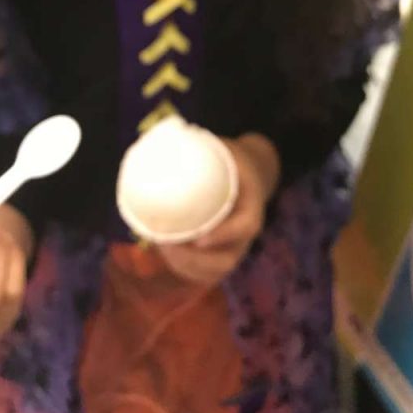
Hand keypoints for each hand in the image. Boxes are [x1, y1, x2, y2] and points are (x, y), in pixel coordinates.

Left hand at [157, 134, 279, 286]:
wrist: (250, 174)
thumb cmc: (234, 160)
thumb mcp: (227, 150)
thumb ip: (204, 148)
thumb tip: (163, 140)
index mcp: (252, 207)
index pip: (245, 227)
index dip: (223, 235)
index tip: (198, 238)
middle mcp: (245, 234)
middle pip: (226, 260)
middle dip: (194, 260)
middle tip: (165, 243)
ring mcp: (233, 247)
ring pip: (214, 271)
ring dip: (185, 266)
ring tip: (160, 246)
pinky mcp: (220, 254)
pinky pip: (205, 272)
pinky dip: (184, 268)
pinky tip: (164, 250)